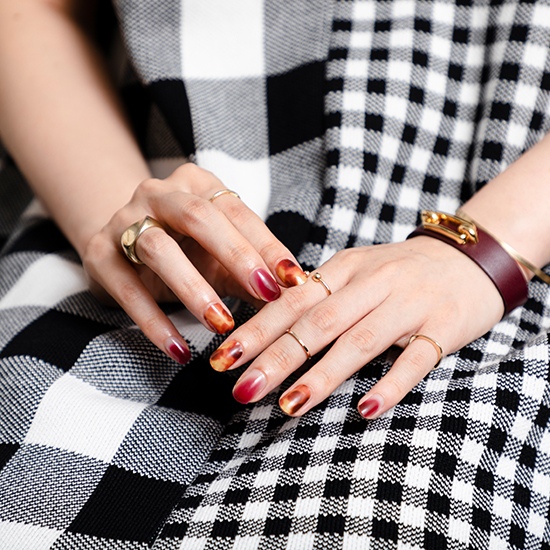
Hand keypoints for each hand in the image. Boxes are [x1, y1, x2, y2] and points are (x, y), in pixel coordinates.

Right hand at [82, 163, 307, 363]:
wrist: (122, 241)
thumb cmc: (185, 247)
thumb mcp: (220, 256)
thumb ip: (254, 274)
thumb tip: (297, 302)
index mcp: (197, 184)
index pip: (237, 211)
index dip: (267, 246)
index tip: (293, 279)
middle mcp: (160, 194)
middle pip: (199, 217)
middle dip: (237, 255)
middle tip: (266, 293)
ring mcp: (124, 220)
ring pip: (158, 248)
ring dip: (194, 288)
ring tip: (222, 324)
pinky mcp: (100, 254)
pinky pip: (126, 287)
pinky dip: (153, 320)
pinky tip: (178, 349)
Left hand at [209, 236, 504, 417]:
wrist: (467, 257)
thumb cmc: (399, 271)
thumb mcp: (355, 271)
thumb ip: (318, 295)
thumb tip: (267, 325)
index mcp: (344, 269)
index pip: (292, 301)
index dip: (256, 330)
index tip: (222, 358)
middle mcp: (372, 283)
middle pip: (317, 323)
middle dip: (276, 357)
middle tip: (242, 389)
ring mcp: (408, 305)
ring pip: (359, 341)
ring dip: (322, 375)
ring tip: (289, 405)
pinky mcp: (443, 327)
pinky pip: (415, 359)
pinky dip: (390, 384)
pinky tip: (366, 410)